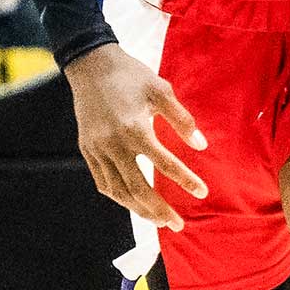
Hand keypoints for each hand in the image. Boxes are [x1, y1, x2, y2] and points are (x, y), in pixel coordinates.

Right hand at [64, 43, 208, 230]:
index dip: (185, 180)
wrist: (91, 64)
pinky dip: (119, 196)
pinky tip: (132, 202)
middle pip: (138, 188)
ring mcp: (97, 149)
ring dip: (139, 209)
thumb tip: (201, 146)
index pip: (164, 163)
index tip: (202, 192)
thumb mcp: (161, 90)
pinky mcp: (87, 150)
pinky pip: (103, 182)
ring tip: (158, 219)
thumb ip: (182, 120)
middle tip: (178, 225)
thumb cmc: (131, 75)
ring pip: (118, 191)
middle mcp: (114, 144)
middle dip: (159, 210)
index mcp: (134, 128)